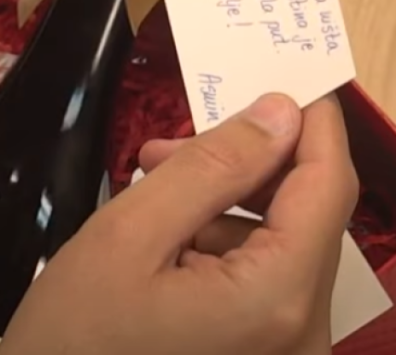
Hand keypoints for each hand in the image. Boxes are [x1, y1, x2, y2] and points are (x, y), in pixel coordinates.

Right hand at [0, 94, 357, 354]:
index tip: (279, 76)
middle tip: (163, 147)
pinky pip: (261, 279)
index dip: (312, 124)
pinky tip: (163, 237)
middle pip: (302, 216)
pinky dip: (219, 244)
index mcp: (276, 299)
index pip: (328, 187)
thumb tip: (278, 112)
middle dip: (241, 166)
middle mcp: (301, 332)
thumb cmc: (75, 334)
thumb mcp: (129, 234)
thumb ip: (209, 168)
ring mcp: (284, 349)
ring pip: (278, 244)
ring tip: (149, 189)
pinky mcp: (260, 354)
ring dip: (221, 205)